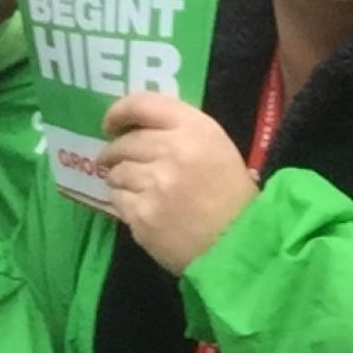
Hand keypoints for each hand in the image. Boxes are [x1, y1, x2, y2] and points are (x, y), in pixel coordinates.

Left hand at [98, 93, 257, 274]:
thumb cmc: (233, 197)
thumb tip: (137, 130)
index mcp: (196, 129)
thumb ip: (180, 133)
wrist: (241, 247)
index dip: (118, 112)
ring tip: (134, 187)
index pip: (142, 104)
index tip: (110, 124)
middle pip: (124, 143)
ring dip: (119, 178)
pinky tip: (142, 210)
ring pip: (116, 172)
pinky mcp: (142, 215)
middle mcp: (172, 150)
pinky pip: (117, 200)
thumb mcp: (218, 149)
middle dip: (114, 152)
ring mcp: (155, 184)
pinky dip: (124, 203)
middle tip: (113, 160)